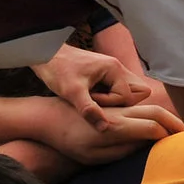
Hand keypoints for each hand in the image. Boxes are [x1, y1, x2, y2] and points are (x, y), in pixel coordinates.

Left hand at [35, 44, 152, 118]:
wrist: (44, 55)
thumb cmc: (57, 69)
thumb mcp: (71, 91)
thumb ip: (89, 109)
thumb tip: (104, 128)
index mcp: (114, 69)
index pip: (129, 96)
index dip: (111, 104)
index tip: (91, 100)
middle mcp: (117, 68)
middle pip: (139, 92)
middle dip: (122, 103)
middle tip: (99, 103)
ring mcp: (112, 71)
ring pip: (129, 92)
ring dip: (115, 101)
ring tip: (94, 100)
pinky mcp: (105, 76)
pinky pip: (118, 90)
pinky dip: (109, 98)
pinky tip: (91, 98)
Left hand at [38, 98, 183, 164]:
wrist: (47, 116)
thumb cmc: (67, 140)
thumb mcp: (92, 154)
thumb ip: (120, 150)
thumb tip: (144, 146)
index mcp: (116, 124)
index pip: (151, 127)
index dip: (167, 136)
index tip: (178, 147)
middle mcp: (120, 110)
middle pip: (155, 112)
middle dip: (173, 123)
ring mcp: (117, 105)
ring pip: (149, 106)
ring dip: (167, 117)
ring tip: (179, 129)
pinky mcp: (113, 105)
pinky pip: (139, 107)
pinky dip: (155, 114)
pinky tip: (159, 122)